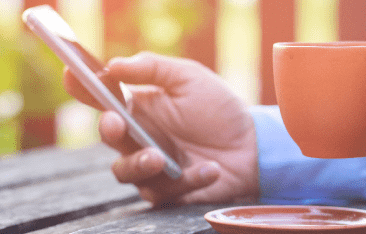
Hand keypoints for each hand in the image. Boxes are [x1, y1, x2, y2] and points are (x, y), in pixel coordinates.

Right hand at [63, 52, 258, 206]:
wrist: (253, 146)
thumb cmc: (220, 110)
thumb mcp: (189, 78)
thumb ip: (153, 68)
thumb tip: (114, 64)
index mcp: (139, 107)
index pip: (102, 97)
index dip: (82, 87)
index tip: (73, 75)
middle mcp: (139, 137)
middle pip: (108, 137)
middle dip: (108, 130)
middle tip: (117, 122)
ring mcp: (152, 166)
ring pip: (124, 172)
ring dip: (138, 164)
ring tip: (159, 157)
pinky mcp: (168, 190)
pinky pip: (162, 191)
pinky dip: (188, 179)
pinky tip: (210, 168)